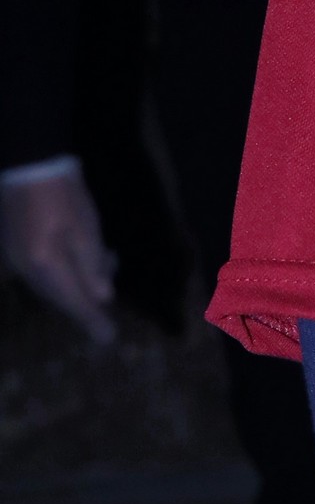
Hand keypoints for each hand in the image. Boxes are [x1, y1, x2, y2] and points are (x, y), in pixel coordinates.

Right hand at [1, 167, 117, 344]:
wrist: (29, 164)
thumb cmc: (63, 194)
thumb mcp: (86, 229)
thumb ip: (93, 267)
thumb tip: (102, 298)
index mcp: (45, 265)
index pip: (73, 302)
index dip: (92, 321)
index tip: (108, 339)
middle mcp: (26, 269)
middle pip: (61, 296)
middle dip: (86, 297)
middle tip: (110, 280)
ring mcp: (17, 260)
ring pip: (52, 284)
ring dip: (78, 280)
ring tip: (105, 259)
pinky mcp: (15, 249)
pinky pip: (43, 272)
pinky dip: (65, 270)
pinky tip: (82, 252)